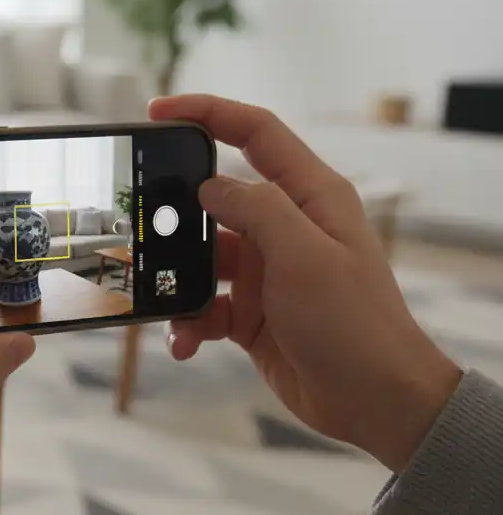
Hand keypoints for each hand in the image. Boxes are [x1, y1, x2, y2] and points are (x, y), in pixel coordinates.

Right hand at [154, 95, 461, 472]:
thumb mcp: (305, 257)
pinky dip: (188, 322)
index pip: (256, 133)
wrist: (375, 402)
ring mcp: (268, 271)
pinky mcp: (252, 312)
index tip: (158, 111)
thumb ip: (257, 210)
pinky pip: (203, 305)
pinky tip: (185, 342)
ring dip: (179, 282)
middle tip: (140, 226)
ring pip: (201, 258)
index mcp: (311, 197)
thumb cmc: (355, 326)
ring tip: (167, 305)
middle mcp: (287, 228)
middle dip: (176, 215)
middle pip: (217, 199)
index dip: (208, 112)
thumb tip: (208, 185)